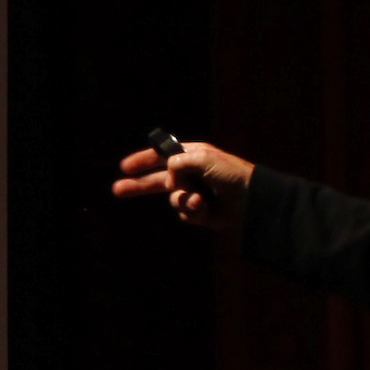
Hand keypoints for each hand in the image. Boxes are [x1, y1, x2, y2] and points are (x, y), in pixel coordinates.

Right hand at [112, 140, 254, 229]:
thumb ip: (178, 163)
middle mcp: (191, 174)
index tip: (124, 167)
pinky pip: (185, 213)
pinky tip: (206, 208)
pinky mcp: (200, 212)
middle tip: (117, 189)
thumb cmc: (231, 174)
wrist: (252, 201)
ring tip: (199, 201)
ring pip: (172, 199)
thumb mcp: (203, 158)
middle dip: (138, 185)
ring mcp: (194, 193)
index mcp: (192, 156)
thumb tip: (169, 175)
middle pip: (157, 179)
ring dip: (183, 200)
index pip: (161, 156)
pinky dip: (194, 211)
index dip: (142, 160)